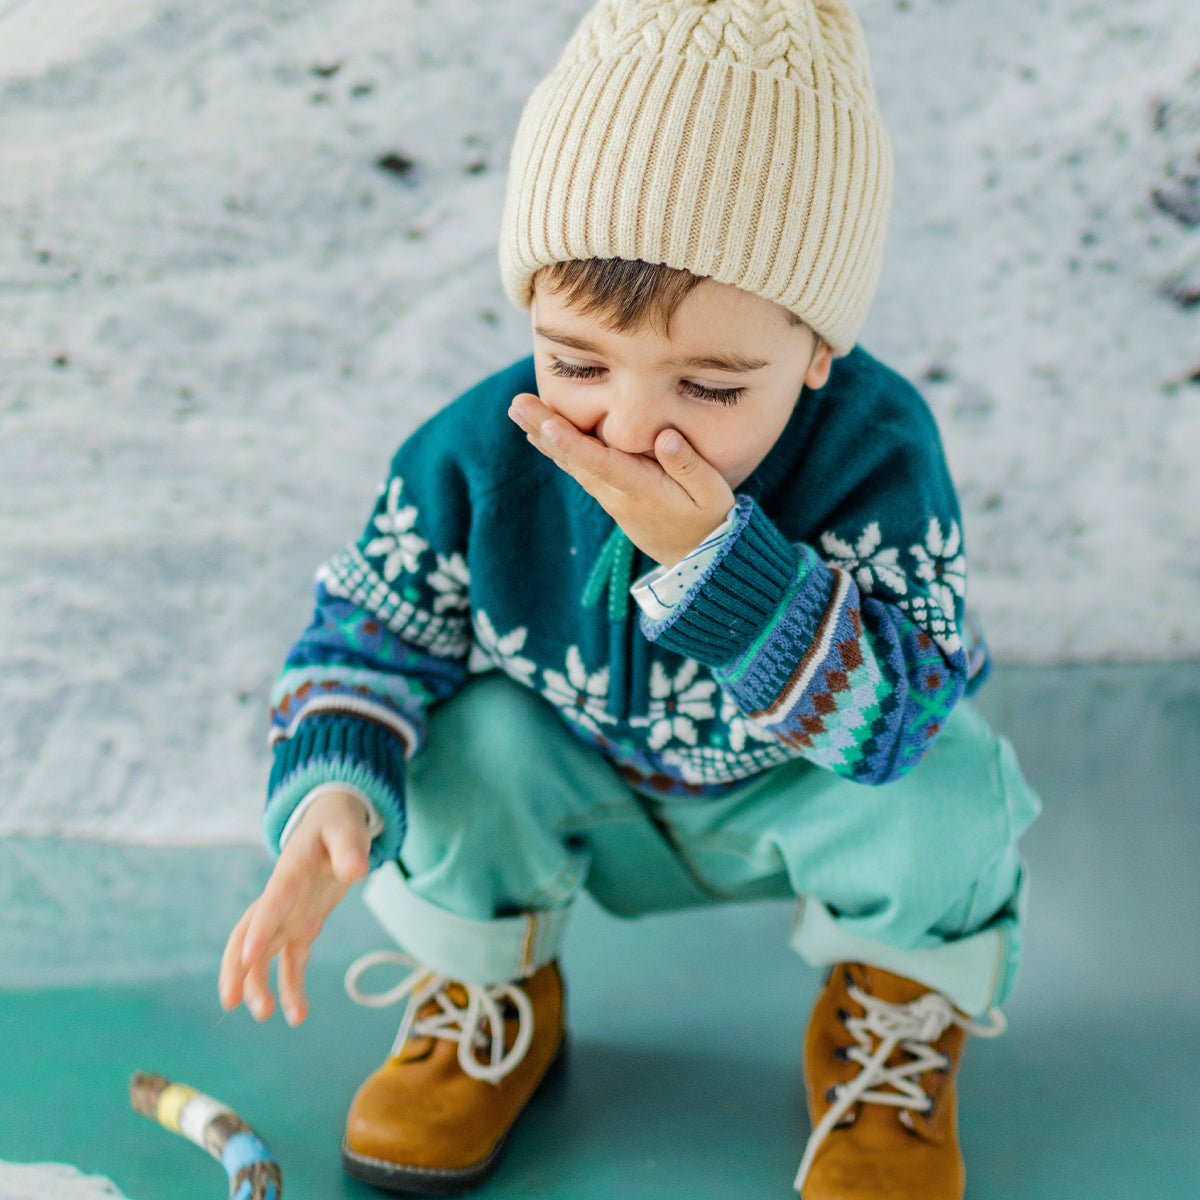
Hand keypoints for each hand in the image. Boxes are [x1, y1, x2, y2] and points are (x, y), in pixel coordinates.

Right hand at [218, 790, 370, 1025]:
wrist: (331, 820)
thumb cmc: (337, 823)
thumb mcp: (348, 829)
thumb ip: (351, 848)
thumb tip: (357, 870)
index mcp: (290, 872)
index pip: (272, 902)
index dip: (260, 928)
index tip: (248, 957)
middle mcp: (281, 898)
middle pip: (248, 934)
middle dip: (237, 968)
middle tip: (232, 1002)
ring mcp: (288, 914)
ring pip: (263, 955)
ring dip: (260, 985)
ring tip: (266, 1016)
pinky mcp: (301, 926)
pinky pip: (290, 962)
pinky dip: (291, 987)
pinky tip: (297, 1015)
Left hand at [509, 393, 734, 566]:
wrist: (698, 559)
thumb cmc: (709, 520)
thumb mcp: (711, 493)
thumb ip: (689, 466)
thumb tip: (666, 438)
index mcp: (641, 488)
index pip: (601, 463)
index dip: (573, 443)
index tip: (546, 424)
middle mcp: (617, 493)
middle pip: (574, 459)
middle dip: (544, 431)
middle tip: (516, 405)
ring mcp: (610, 496)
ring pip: (572, 464)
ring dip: (543, 437)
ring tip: (519, 412)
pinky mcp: (610, 496)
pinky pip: (579, 469)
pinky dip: (558, 449)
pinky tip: (542, 434)